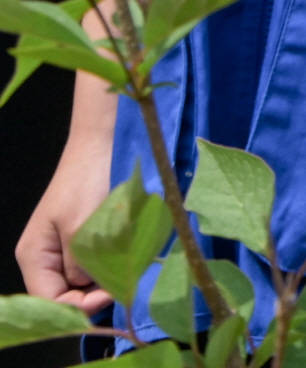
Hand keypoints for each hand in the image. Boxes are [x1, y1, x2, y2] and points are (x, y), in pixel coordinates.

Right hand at [17, 137, 115, 312]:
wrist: (100, 148)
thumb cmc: (88, 183)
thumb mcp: (83, 228)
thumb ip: (81, 265)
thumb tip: (89, 290)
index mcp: (34, 256)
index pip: (49, 300)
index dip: (79, 306)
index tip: (112, 294)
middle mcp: (42, 258)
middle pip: (63, 295)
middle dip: (91, 295)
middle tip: (122, 283)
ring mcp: (60, 250)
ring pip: (78, 283)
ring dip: (100, 281)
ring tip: (124, 269)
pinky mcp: (78, 241)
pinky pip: (88, 266)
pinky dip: (104, 267)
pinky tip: (120, 259)